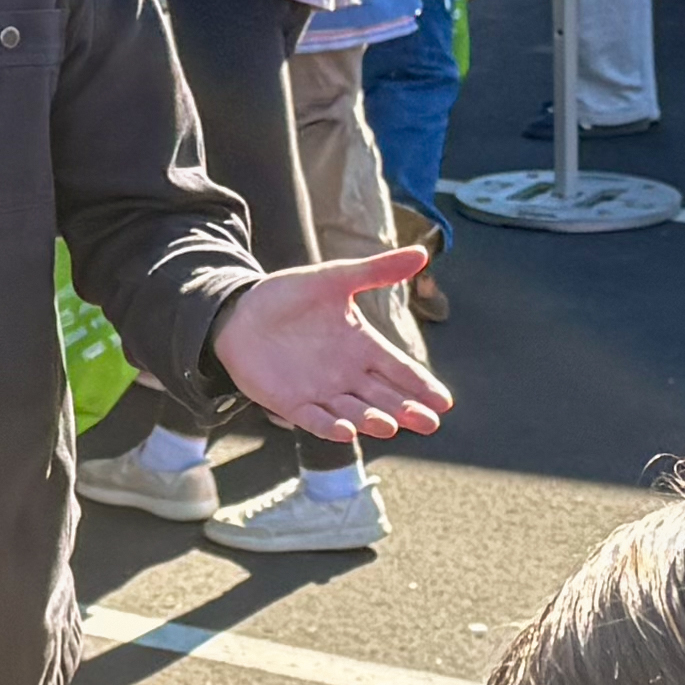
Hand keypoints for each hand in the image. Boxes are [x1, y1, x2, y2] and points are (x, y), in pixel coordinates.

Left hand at [211, 248, 451, 442]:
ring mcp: (321, 392)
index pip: (399, 369)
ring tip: (392, 425)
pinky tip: (347, 432)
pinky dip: (329, 427)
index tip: (444, 402)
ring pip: (355, 411)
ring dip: (373, 420)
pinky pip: (314, 419)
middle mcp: (348, 374)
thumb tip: (422, 252)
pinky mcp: (291, 403)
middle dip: (407, 410)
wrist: (240, 312)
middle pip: (385, 397)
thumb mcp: (334, 278)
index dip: (421, 385)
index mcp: (362, 346)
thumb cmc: (289, 296)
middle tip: (430, 422)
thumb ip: (376, 271)